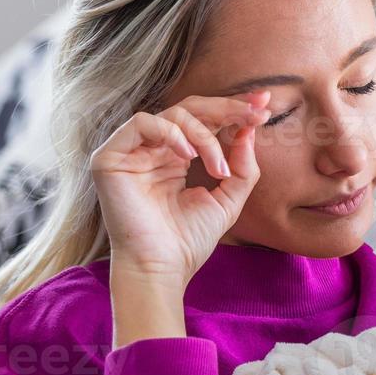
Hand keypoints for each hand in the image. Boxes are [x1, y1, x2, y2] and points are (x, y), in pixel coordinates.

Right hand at [91, 90, 271, 283]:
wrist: (161, 268)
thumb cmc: (188, 240)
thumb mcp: (228, 199)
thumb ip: (242, 166)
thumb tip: (249, 130)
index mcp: (175, 157)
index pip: (204, 121)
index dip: (233, 109)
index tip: (265, 105)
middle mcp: (153, 149)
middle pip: (191, 109)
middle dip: (227, 107)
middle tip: (256, 111)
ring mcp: (131, 151)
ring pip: (172, 114)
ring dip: (204, 135)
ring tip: (218, 168)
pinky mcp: (110, 156)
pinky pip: (141, 123)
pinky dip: (171, 133)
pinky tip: (188, 156)